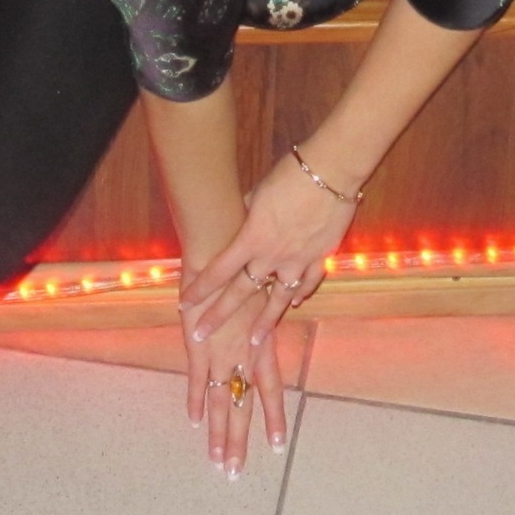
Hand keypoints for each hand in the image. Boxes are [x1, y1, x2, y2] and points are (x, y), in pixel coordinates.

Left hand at [180, 150, 355, 353]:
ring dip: (265, 322)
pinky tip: (296, 303)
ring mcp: (298, 260)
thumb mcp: (258, 193)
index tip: (185, 303)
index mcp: (252, 239)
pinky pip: (309, 282)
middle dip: (219, 315)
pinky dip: (302, 293)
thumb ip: (247, 214)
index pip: (219, 270)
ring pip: (279, 299)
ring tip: (254, 342)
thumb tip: (240, 220)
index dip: (200, 288)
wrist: (330, 173)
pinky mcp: (321, 257)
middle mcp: (272, 256)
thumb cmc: (289, 175)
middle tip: (203, 335)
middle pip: (242, 292)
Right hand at [182, 291, 287, 474]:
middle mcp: (244, 355)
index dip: (274, 418)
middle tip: (237, 471)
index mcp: (262, 345)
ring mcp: (220, 353)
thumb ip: (264, 326)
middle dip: (241, 440)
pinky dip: (194, 400)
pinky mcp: (197, 346)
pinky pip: (196, 380)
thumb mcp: (264, 302)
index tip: (278, 446)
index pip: (271, 390)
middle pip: (244, 406)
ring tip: (217, 461)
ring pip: (221, 402)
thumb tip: (267, 338)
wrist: (220, 253)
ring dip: (218, 433)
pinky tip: (193, 422)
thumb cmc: (245, 273)